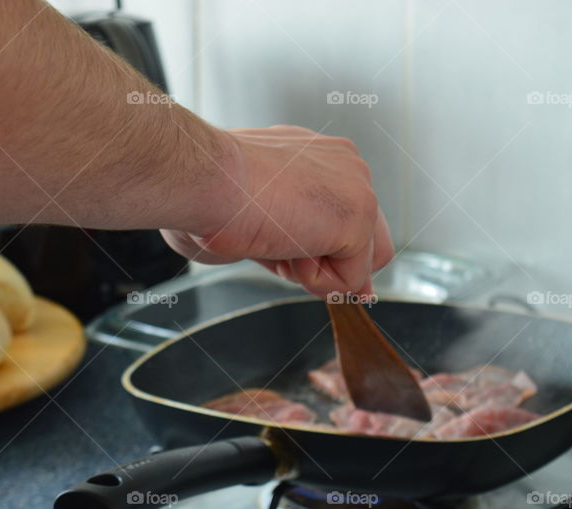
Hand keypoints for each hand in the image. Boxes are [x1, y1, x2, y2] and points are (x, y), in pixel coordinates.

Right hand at [162, 125, 393, 296]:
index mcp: (315, 158)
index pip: (344, 217)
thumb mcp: (263, 224)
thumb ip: (302, 248)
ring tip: (273, 240)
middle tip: (281, 254)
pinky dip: (312, 280)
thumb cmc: (208, 199)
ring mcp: (357, 186)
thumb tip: (346, 287)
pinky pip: (348, 279)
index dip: (324, 251)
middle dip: (329, 264)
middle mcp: (344, 164)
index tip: (292, 258)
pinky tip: (280, 244)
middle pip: (369, 241)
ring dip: (315, 269)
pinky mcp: (358, 215)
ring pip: (358, 263)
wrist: (202, 180)